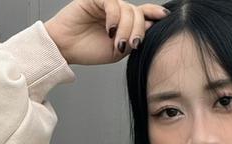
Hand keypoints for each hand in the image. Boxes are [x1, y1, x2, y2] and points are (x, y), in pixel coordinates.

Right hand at [44, 0, 169, 65]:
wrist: (66, 48)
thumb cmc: (89, 50)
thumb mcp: (118, 50)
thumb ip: (133, 39)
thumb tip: (151, 27)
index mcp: (124, 22)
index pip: (143, 13)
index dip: (155, 13)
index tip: (165, 17)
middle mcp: (117, 10)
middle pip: (138, 13)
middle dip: (139, 30)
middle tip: (133, 45)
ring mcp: (107, 3)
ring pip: (127, 10)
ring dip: (126, 28)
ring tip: (118, 43)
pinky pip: (112, 4)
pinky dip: (114, 18)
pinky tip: (110, 30)